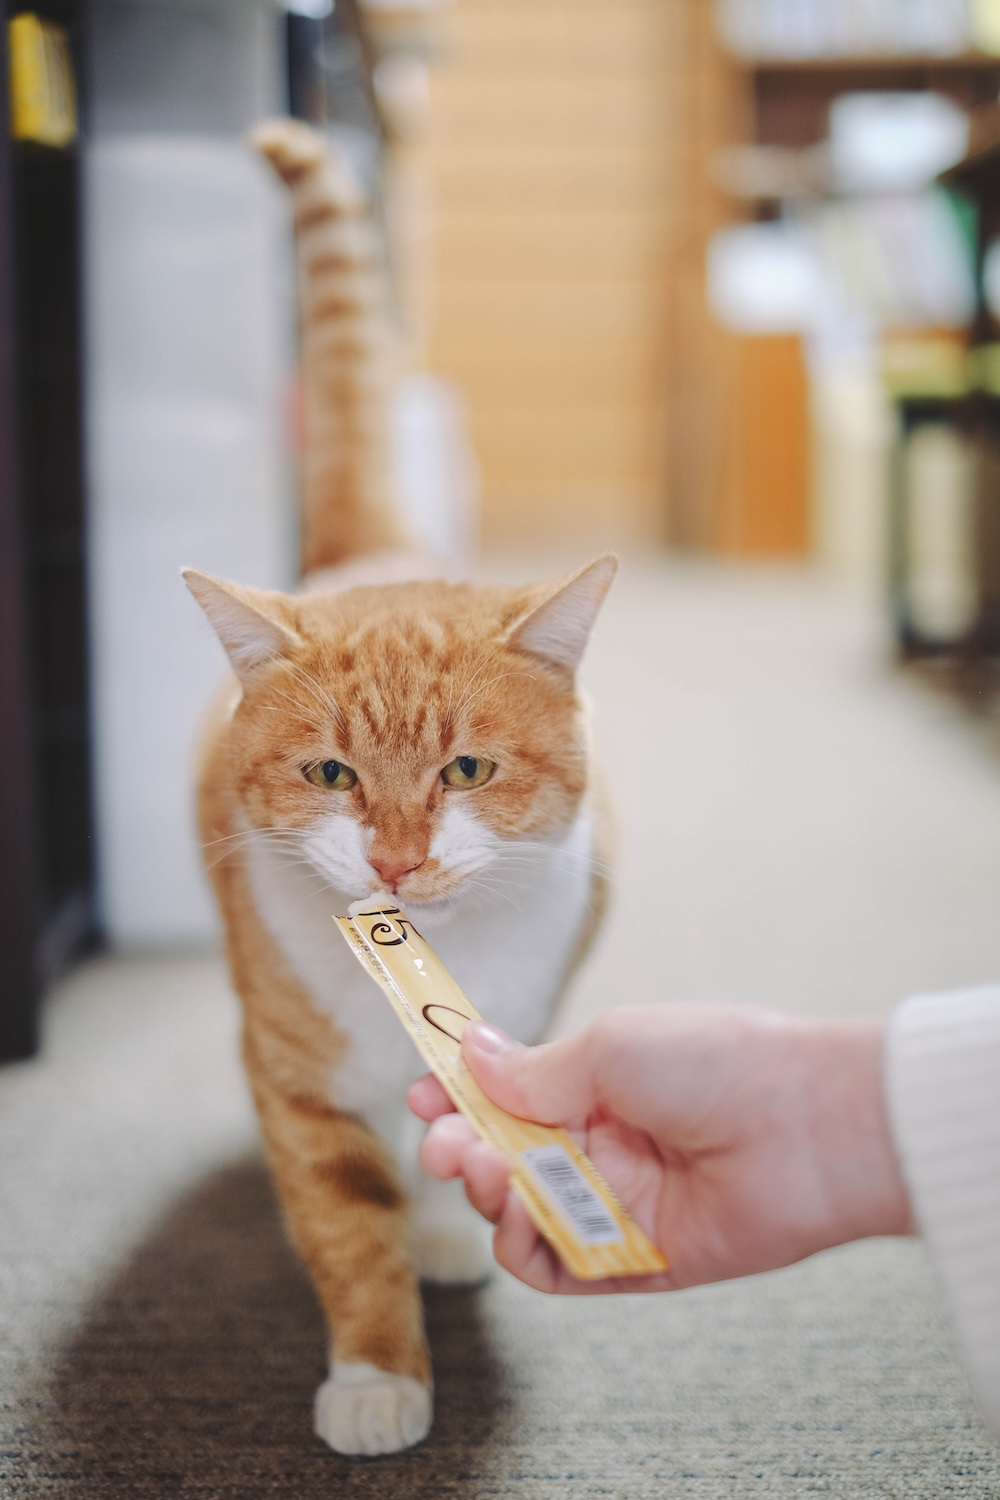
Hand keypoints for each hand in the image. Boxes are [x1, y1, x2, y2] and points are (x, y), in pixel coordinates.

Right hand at [407, 1004, 912, 1294]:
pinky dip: (527, 1247)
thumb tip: (470, 1052)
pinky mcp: (634, 1262)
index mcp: (597, 1085)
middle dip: (461, 1148)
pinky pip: (558, 1267)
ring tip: (492, 1169)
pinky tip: (525, 1217)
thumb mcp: (609, 1048)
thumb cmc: (715, 1063)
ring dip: (490, 1195)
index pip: (510, 1095)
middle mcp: (602, 1145)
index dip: (460, 1094)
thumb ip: (535, 1072)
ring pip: (521, 1214)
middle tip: (443, 1143)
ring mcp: (616, 1204)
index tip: (422, 1091)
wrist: (803, 1125)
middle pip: (504, 1157)